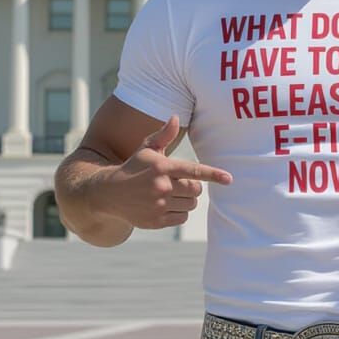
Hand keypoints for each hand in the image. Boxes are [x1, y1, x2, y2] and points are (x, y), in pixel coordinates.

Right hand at [94, 115, 231, 229]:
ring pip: (191, 205)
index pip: (194, 170)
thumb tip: (175, 117)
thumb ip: (164, 135)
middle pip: (196, 190)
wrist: (109, 193)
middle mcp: (161, 186)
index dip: (213, 175)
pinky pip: (182, 218)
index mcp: (162, 167)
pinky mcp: (156, 221)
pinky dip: (179, 213)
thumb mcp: (146, 148)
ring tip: (170, 194)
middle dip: (192, 187)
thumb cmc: (134, 167)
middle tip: (178, 184)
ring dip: (186, 200)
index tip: (229, 179)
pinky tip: (165, 206)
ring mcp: (159, 205)